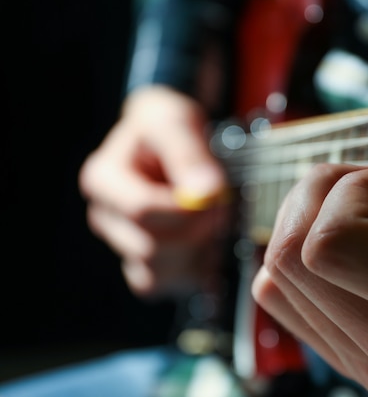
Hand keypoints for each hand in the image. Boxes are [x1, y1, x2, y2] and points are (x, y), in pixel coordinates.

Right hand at [79, 85, 230, 297]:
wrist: (168, 142)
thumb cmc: (167, 127)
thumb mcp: (177, 122)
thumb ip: (188, 153)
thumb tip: (206, 191)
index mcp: (103, 179)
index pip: (141, 211)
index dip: (186, 210)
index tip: (214, 193)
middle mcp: (106, 218)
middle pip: (149, 248)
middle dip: (196, 231)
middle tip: (221, 206)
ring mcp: (122, 245)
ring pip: (155, 275)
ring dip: (197, 254)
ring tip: (213, 222)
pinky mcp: (142, 265)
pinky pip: (165, 286)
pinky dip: (193, 271)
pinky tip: (207, 243)